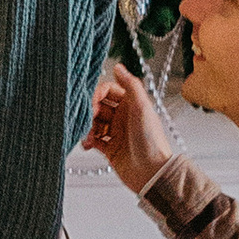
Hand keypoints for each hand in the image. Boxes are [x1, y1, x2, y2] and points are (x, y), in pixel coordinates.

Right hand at [86, 60, 174, 194]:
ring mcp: (116, 133)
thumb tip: (118, 66)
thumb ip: (130, 85)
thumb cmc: (151, 140)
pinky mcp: (110, 149)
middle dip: (89, 112)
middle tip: (87, 120)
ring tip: (87, 136)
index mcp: (131, 104)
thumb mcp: (142, 107)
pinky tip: (86, 144)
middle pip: (99, 106)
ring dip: (87, 127)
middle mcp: (123, 117)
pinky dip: (87, 140)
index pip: (108, 91)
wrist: (152, 173)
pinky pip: (94, 140)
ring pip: (94, 123)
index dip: (97, 94)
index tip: (92, 103)